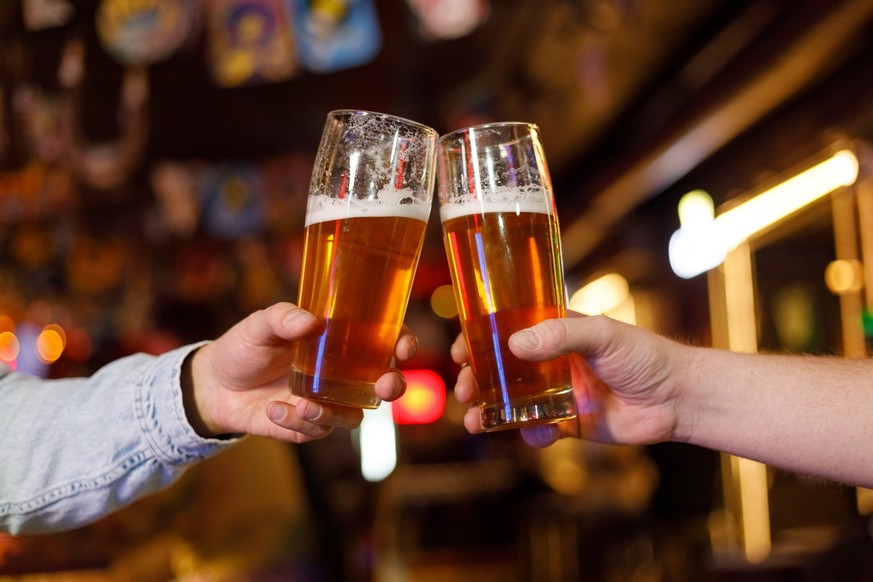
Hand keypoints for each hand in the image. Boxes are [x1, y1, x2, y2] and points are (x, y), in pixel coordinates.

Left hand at [187, 302, 416, 442]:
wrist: (215, 385)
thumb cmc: (245, 346)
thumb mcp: (260, 325)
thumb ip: (282, 318)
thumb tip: (309, 322)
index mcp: (339, 342)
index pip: (383, 340)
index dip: (402, 343)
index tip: (403, 347)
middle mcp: (342, 373)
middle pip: (386, 383)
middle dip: (393, 386)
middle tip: (384, 386)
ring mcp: (329, 402)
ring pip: (355, 415)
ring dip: (334, 413)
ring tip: (303, 405)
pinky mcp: (309, 426)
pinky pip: (319, 430)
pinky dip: (298, 422)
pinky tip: (273, 409)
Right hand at [452, 312, 686, 448]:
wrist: (678, 399)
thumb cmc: (645, 355)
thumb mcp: (603, 334)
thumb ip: (561, 335)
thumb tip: (514, 345)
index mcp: (555, 332)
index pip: (508, 331)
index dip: (480, 339)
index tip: (460, 349)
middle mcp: (552, 361)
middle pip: (501, 368)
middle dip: (476, 379)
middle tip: (463, 388)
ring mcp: (558, 393)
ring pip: (512, 401)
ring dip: (488, 410)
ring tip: (472, 420)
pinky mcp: (569, 423)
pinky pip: (538, 430)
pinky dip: (527, 434)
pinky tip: (529, 434)